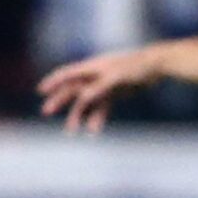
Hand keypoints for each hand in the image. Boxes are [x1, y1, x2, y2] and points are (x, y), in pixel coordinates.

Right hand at [37, 48, 162, 131]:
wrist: (156, 66)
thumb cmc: (136, 67)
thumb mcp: (117, 77)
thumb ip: (99, 87)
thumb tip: (82, 98)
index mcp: (92, 67)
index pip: (68, 74)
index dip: (53, 81)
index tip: (41, 90)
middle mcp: (95, 76)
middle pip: (72, 89)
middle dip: (59, 100)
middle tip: (46, 112)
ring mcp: (104, 85)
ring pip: (86, 102)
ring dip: (78, 115)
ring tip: (71, 131)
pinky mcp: (114, 93)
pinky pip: (101, 107)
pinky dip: (97, 118)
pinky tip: (93, 130)